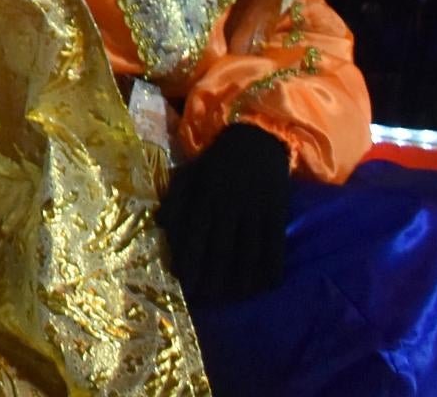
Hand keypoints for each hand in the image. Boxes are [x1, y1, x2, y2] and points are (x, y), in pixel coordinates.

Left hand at [155, 122, 290, 304]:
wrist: (257, 138)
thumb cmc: (218, 160)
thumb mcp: (190, 173)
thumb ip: (175, 199)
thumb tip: (159, 224)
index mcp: (205, 195)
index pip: (193, 234)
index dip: (188, 260)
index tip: (183, 281)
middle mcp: (229, 205)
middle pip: (219, 248)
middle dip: (211, 276)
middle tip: (205, 298)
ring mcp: (255, 210)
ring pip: (247, 251)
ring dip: (240, 278)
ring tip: (232, 297)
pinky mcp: (277, 213)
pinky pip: (275, 245)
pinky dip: (271, 267)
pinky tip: (265, 284)